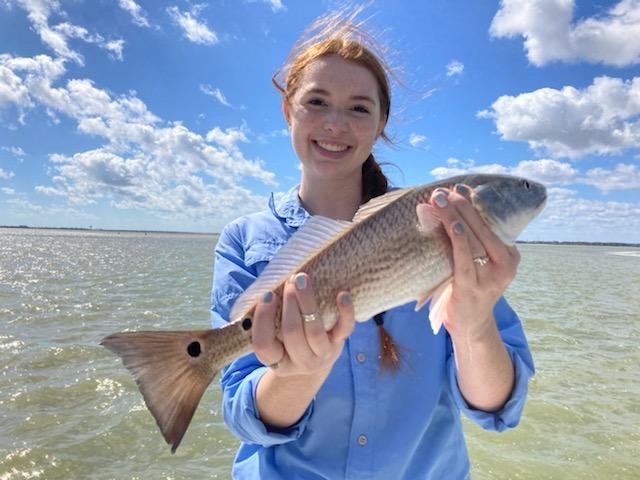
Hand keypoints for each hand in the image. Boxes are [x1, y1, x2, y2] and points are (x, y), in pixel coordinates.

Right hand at [251, 272, 354, 376]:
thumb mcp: (274, 337)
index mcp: (277, 360)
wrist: (316, 361)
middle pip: (291, 334)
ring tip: (302, 280)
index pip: (263, 345)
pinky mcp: (339, 343)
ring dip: (307, 302)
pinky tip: (342, 294)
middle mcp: (299, 361)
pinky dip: (346, 312)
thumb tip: (265, 287)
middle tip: (289, 281)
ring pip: (314, 331)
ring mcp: (321, 354)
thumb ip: (267, 318)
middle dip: (289, 305)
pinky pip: (345, 329)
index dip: (263, 319)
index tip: (267, 295)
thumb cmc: (288, 341)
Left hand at [429, 184, 520, 338]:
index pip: (492, 223)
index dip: (474, 204)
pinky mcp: (474, 286)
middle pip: (483, 227)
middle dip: (463, 205)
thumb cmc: (470, 288)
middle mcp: (506, 264)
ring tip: (440, 200)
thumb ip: (472, 242)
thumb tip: (446, 209)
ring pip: (473, 238)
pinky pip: (463, 257)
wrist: (471, 326)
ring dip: (454, 216)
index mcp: (509, 255)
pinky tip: (450, 223)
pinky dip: (457, 238)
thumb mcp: (477, 263)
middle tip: (446, 189)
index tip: (460, 188)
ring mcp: (491, 276)